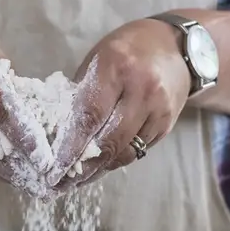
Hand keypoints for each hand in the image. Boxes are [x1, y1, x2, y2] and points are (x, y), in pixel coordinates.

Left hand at [47, 18, 191, 188]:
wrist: (175, 47)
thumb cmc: (125, 51)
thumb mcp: (97, 61)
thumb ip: (79, 94)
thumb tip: (57, 134)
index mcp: (116, 67)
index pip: (90, 116)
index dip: (71, 146)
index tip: (54, 167)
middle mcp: (142, 89)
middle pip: (108, 140)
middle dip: (82, 166)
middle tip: (60, 183)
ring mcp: (159, 109)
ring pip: (124, 152)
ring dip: (98, 169)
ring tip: (76, 179)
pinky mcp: (167, 124)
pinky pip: (137, 151)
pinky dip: (116, 160)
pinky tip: (99, 166)